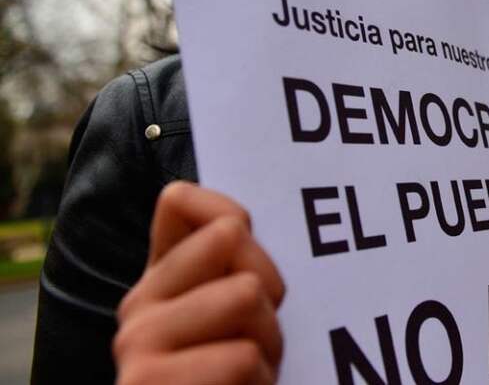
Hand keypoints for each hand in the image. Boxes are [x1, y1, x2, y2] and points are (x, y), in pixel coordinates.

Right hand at [114, 182, 284, 384]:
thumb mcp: (235, 322)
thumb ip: (229, 271)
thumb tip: (237, 220)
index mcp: (158, 283)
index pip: (181, 201)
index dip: (232, 214)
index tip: (248, 248)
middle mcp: (137, 307)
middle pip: (234, 238)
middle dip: (270, 291)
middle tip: (259, 337)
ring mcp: (138, 346)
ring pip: (247, 294)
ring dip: (270, 343)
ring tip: (251, 374)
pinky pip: (242, 356)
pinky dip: (260, 384)